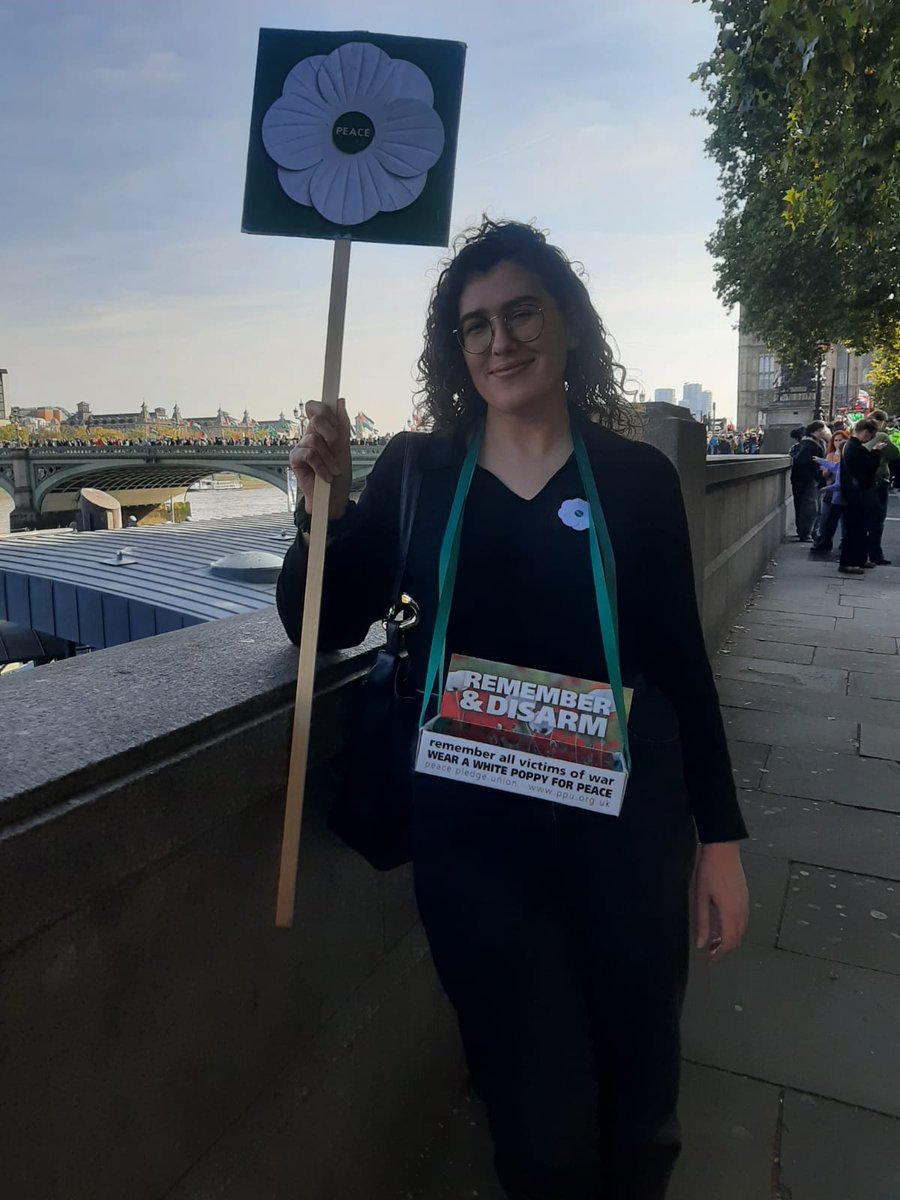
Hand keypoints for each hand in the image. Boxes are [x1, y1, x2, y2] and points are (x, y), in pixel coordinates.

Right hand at [290, 398, 351, 520]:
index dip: (321, 406)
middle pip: (316, 418)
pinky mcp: (295, 459)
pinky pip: (309, 454)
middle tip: (337, 446)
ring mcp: (301, 446)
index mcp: (322, 430)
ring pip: (315, 439)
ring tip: (334, 470)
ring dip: (329, 457)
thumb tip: (340, 401)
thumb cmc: (338, 474)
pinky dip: (321, 467)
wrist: (333, 498)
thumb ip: (342, 425)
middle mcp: (310, 435)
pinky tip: (326, 477)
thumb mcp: (344, 448)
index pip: (316, 408)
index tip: (331, 408)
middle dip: (331, 432)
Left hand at [694, 842, 748, 960]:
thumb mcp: (701, 898)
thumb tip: (701, 943)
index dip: (719, 954)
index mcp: (730, 913)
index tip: (710, 959)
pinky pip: (743, 920)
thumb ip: (703, 923)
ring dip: (730, 938)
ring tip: (714, 939)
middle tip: (710, 951)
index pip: (728, 943)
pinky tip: (722, 924)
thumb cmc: (710, 870)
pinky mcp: (745, 897)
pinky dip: (734, 928)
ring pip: (741, 930)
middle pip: (737, 939)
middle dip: (725, 949)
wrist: (723, 850)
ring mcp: (745, 904)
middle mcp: (742, 911)